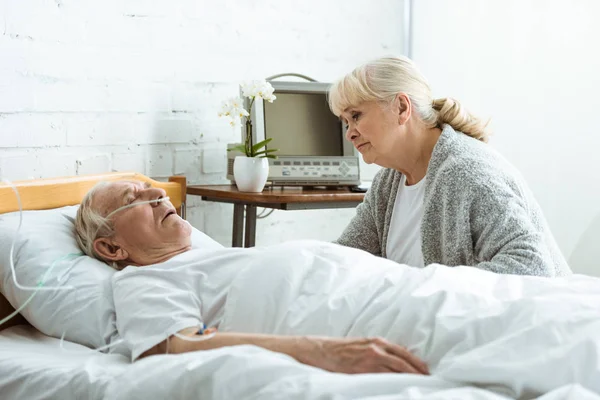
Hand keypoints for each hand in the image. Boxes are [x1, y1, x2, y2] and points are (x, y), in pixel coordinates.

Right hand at [300, 336, 428, 374]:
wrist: (323, 351)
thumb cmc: (342, 349)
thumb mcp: (364, 344)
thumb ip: (379, 350)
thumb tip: (396, 360)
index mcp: (378, 342)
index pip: (404, 353)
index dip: (417, 363)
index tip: (426, 370)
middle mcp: (377, 349)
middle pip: (403, 362)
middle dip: (417, 372)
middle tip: (428, 380)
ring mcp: (370, 360)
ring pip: (395, 371)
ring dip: (408, 378)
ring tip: (418, 385)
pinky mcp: (363, 371)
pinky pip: (382, 379)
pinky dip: (392, 383)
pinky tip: (399, 387)